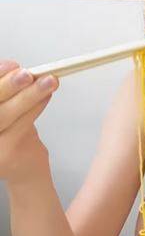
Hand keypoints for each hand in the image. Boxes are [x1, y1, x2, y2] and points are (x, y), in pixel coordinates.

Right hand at [0, 59, 57, 183]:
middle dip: (9, 85)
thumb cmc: (13, 134)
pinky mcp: (2, 156)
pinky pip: (21, 126)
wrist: (24, 170)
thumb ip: (6, 92)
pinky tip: (47, 96)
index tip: (11, 64)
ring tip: (49, 81)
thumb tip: (15, 68)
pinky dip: (36, 107)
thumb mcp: (6, 109)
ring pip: (5, 114)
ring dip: (30, 95)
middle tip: (28, 73)